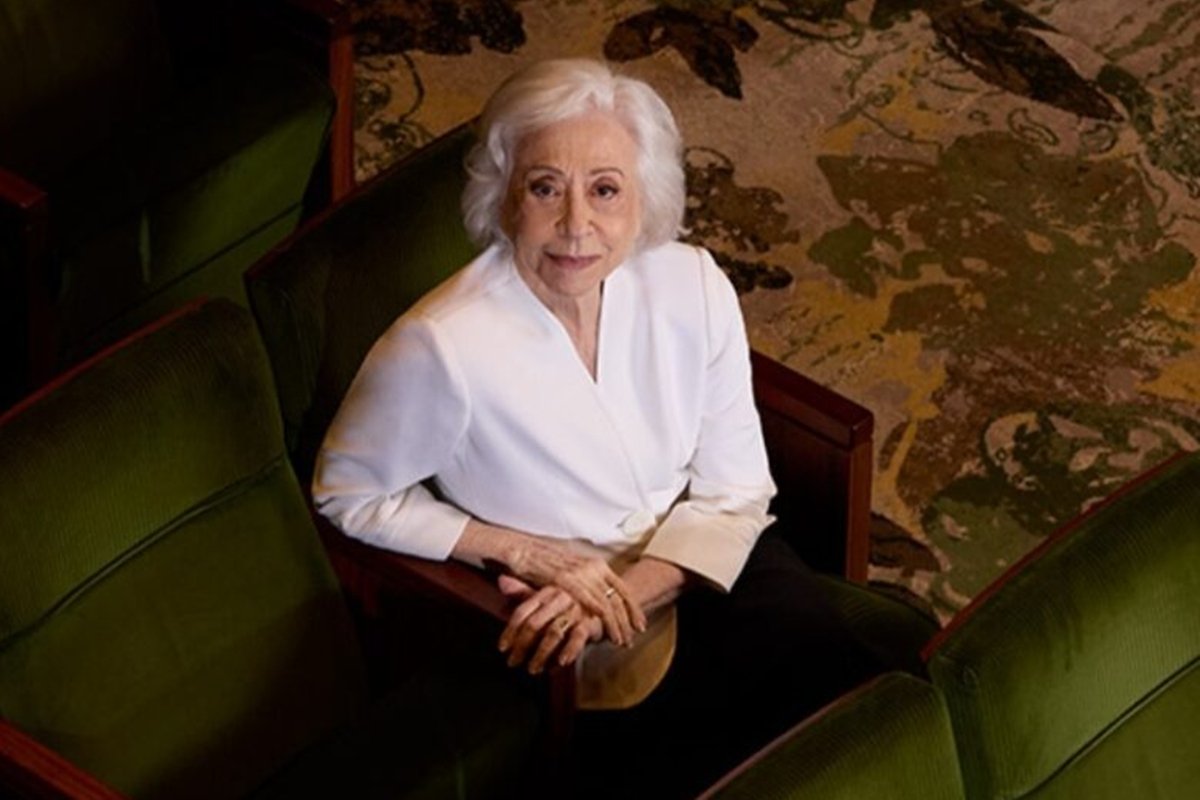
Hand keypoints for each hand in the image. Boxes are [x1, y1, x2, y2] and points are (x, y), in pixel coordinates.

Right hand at [459, 520, 646, 644]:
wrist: (520, 547)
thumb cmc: (543, 560)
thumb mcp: (570, 570)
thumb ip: (583, 581)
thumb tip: (596, 593)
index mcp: (595, 563)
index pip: (622, 588)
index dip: (633, 607)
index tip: (639, 623)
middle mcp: (592, 566)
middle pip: (619, 596)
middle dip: (629, 618)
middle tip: (635, 635)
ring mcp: (580, 572)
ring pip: (607, 601)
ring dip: (616, 623)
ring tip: (622, 639)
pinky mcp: (565, 579)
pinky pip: (588, 599)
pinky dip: (599, 615)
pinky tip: (604, 627)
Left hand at [497, 584, 602, 673]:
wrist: (608, 597)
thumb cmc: (573, 597)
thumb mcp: (549, 593)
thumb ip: (525, 591)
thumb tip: (501, 580)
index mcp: (546, 592)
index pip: (522, 612)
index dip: (510, 631)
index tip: (502, 648)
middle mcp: (558, 599)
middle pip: (533, 624)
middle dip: (521, 646)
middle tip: (513, 662)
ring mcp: (575, 609)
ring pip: (552, 633)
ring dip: (541, 654)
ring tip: (533, 669)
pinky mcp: (591, 620)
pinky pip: (577, 637)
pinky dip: (569, 650)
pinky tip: (560, 662)